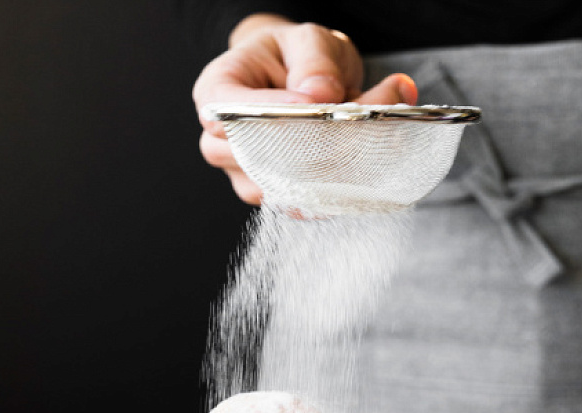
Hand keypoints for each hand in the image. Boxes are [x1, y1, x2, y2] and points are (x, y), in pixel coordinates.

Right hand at [193, 14, 418, 204]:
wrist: (306, 78)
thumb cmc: (298, 56)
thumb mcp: (310, 40)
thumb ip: (315, 61)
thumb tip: (320, 95)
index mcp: (217, 89)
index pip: (223, 112)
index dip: (266, 113)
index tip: (312, 105)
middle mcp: (221, 138)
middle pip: (247, 157)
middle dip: (305, 144)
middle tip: (356, 121)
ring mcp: (244, 172)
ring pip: (277, 186)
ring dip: (325, 167)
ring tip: (364, 135)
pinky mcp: (274, 193)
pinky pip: (300, 203)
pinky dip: (333, 188)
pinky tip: (359, 166)